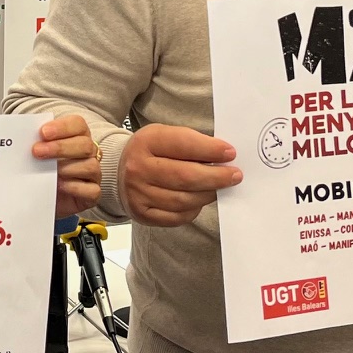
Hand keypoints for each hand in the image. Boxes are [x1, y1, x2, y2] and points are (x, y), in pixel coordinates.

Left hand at [32, 114, 102, 219]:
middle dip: (60, 147)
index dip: (62, 127)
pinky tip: (58, 185)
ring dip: (67, 168)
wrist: (38, 197)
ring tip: (49, 171)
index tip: (43, 132)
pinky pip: (92, 190)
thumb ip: (34, 142)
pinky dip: (75, 187)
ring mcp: (93, 174)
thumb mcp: (35, 153)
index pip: (78, 124)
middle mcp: (88, 153)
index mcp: (77, 136)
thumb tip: (23, 135)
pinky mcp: (92, 194)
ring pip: (90, 166)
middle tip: (37, 152)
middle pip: (85, 145)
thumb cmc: (39, 170)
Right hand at [117, 124, 242, 226]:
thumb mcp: (164, 136)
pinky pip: (177, 216)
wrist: (118, 171)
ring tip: (219, 188)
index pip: (183, 145)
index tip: (230, 153)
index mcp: (146, 142)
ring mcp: (138, 193)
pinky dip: (194, 209)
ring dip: (207, 194)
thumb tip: (223, 158)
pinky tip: (199, 200)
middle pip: (185, 176)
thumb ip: (191, 143)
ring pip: (184, 200)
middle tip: (234, 175)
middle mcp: (138, 168)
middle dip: (216, 177)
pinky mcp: (142, 213)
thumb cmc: (150, 152)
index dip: (210, 150)